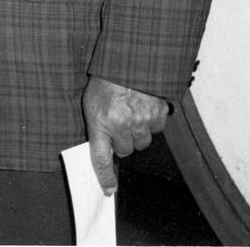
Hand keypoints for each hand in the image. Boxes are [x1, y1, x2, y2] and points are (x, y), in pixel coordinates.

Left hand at [82, 75, 168, 195]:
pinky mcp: (158, 114)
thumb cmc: (106, 80)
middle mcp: (122, 124)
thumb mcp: (91, 102)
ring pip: (142, 143)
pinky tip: (143, 107)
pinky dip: (150, 122)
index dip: (105, 178)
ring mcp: (141, 120)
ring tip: (131, 112)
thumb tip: (102, 149)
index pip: (101, 159)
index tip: (109, 190)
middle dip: (122, 140)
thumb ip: (96, 126)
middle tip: (118, 122)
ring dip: (137, 133)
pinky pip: (155, 130)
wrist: (128, 58)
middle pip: (125, 151)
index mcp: (101, 122)